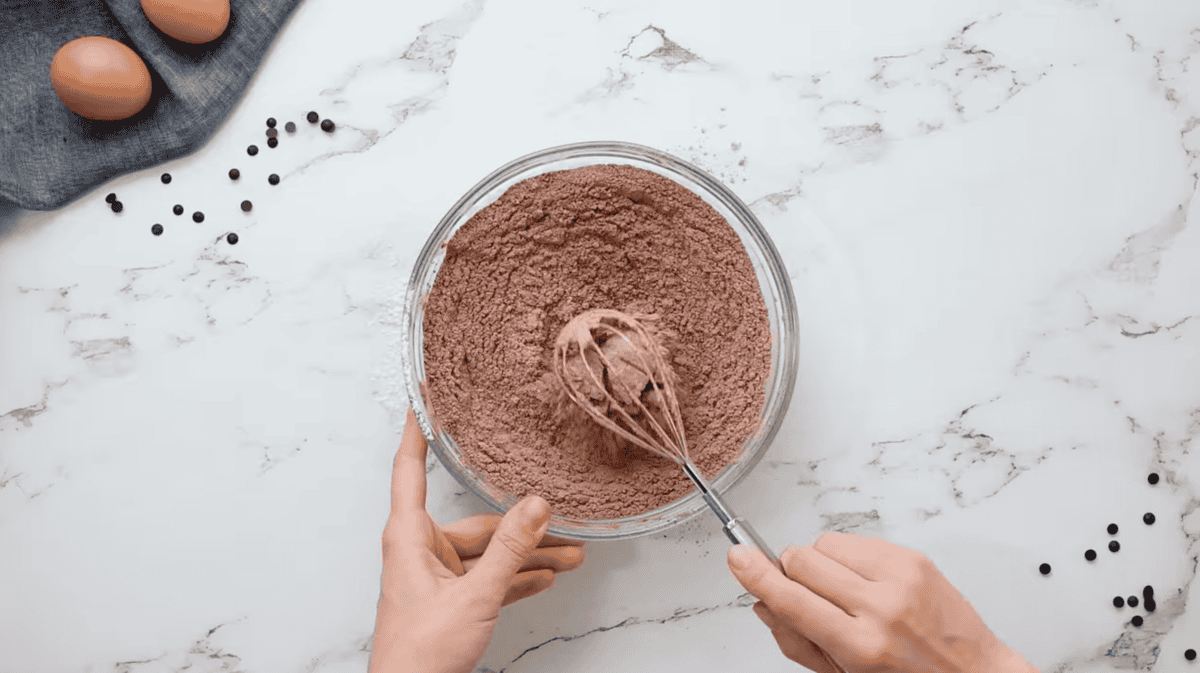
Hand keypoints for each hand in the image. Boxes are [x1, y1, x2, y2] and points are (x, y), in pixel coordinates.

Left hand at [369, 408, 586, 672]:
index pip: (411, 468)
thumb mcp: (474, 596)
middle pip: (476, 523)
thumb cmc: (419, 654)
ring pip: (488, 554)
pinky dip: (516, 577)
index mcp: (409, 537)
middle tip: (562, 519)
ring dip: (529, 555)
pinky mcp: (450, 600)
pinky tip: (546, 575)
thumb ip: (509, 550)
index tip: (425, 394)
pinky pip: (488, 578)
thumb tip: (536, 506)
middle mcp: (420, 550)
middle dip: (522, 525)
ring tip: (571, 553)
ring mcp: (436, 577)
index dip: (418, 430)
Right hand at [727, 532, 1036, 672]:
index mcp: (859, 646)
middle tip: (804, 594)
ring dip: (821, 564)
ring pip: (825, 543)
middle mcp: (881, 608)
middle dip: (791, 573)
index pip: (791, 598)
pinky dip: (849, 558)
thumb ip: (798, 642)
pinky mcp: (913, 558)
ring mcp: (900, 578)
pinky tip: (864, 584)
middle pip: (802, 559)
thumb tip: (763, 604)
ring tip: (843, 593)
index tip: (737, 556)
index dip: (756, 575)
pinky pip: (856, 539)